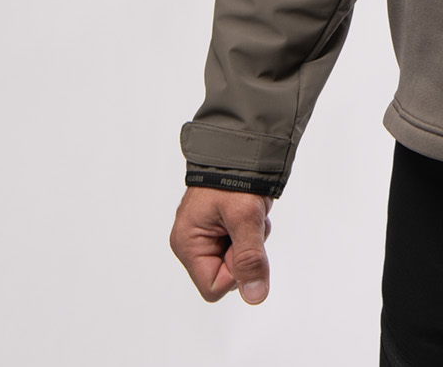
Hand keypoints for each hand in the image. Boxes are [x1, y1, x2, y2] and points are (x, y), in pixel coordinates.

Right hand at [169, 185, 273, 302]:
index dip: (235, 271)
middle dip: (244, 252)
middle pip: (226, 274)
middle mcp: (192, 243)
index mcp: (187, 244)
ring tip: (249, 213)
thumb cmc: (235, 176)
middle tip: (248, 223)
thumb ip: (250, 257)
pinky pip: (241, 243)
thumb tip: (255, 297)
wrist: (241, 144)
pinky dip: (251, 230)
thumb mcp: (244, 217)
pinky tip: (251, 211)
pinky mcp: (220, 226)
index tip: (243, 241)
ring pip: (237, 258)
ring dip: (251, 239)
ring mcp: (207, 234)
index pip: (214, 287)